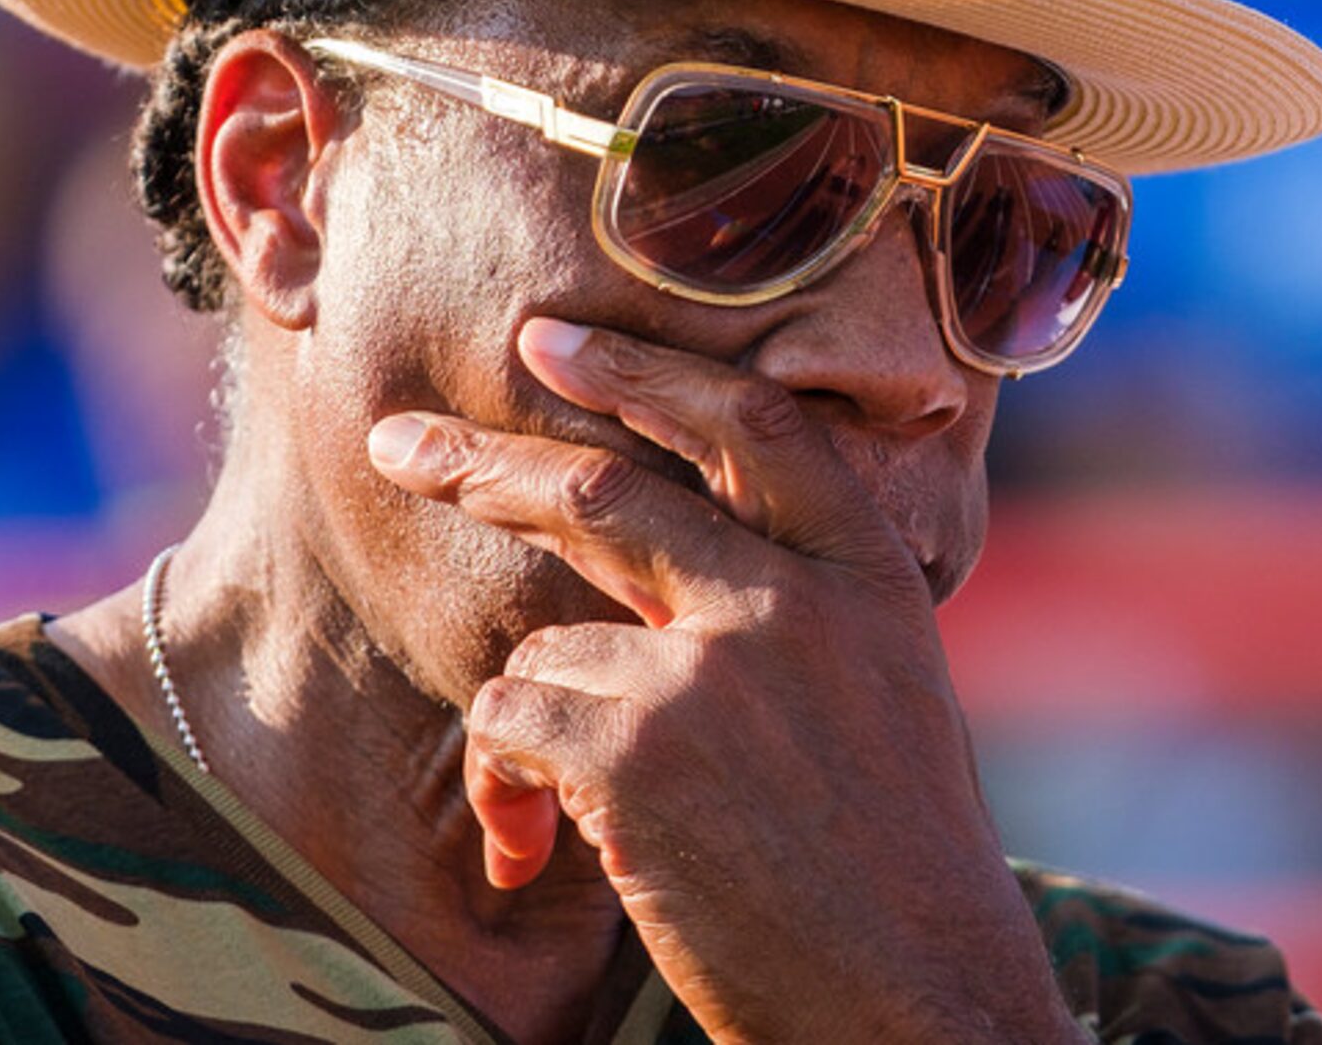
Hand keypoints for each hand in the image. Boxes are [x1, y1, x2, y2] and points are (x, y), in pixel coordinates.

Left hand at [363, 317, 1085, 1044]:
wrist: (921, 1004)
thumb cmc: (899, 871)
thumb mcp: (886, 695)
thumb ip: (796, 610)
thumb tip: (656, 559)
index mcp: (871, 578)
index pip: (756, 425)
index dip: (648, 373)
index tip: (555, 343)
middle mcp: (792, 602)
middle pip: (606, 489)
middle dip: (484, 461)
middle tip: (400, 443)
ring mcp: (710, 670)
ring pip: (547, 643)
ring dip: (530, 724)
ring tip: (561, 819)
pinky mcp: (634, 752)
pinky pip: (510, 722)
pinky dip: (502, 784)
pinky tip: (538, 851)